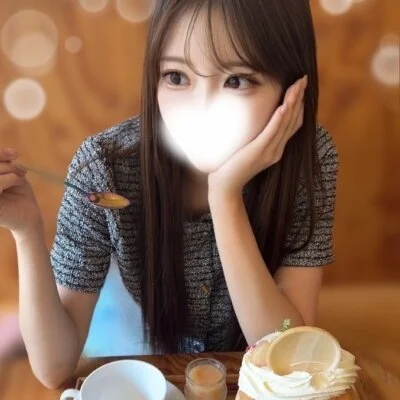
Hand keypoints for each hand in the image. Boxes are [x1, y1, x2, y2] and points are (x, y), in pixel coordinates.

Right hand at [0, 148, 42, 236]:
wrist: (29, 217)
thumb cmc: (18, 196)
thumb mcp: (11, 175)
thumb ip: (5, 164)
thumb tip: (10, 153)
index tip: (14, 154)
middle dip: (4, 162)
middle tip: (20, 168)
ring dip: (8, 169)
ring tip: (19, 176)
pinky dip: (9, 178)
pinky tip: (17, 181)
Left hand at [208, 76, 307, 197]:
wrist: (226, 186)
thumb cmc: (234, 167)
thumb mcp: (249, 150)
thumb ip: (258, 138)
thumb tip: (257, 123)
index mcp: (276, 148)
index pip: (293, 124)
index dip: (298, 105)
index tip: (300, 87)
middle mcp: (277, 149)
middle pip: (293, 120)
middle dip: (298, 98)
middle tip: (303, 79)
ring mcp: (269, 151)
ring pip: (285, 123)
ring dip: (292, 102)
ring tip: (297, 85)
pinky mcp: (259, 151)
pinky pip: (271, 133)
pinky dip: (279, 119)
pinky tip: (284, 106)